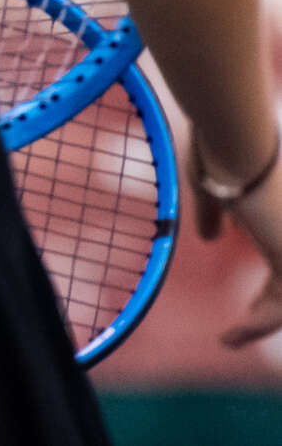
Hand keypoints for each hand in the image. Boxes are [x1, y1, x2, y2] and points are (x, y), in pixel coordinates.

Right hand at [194, 135, 281, 348]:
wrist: (239, 147)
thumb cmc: (225, 156)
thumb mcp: (217, 191)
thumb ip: (216, 216)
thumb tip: (209, 237)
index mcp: (280, 214)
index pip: (281, 257)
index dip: (270, 282)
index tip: (247, 296)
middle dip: (269, 307)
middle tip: (244, 324)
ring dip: (261, 322)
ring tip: (233, 337)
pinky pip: (281, 308)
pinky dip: (256, 325)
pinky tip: (232, 335)